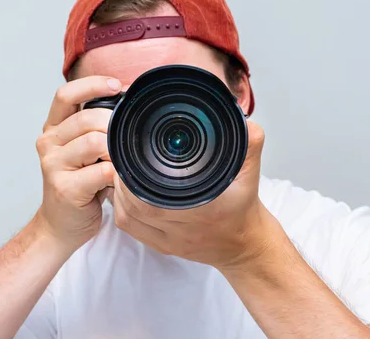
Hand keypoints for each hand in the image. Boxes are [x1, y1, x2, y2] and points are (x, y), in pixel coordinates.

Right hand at [35, 76, 121, 249]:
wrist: (61, 225)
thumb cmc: (81, 185)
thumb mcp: (86, 151)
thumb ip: (98, 128)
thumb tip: (131, 105)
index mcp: (53, 128)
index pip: (65, 94)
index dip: (92, 85)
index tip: (117, 86)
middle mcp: (48, 142)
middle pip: (87, 119)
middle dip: (115, 125)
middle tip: (127, 140)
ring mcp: (53, 165)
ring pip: (95, 142)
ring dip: (116, 150)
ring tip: (122, 161)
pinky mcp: (64, 187)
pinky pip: (101, 171)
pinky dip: (117, 173)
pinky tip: (118, 179)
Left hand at [111, 121, 273, 268]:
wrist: (244, 244)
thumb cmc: (244, 209)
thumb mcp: (250, 173)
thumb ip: (249, 144)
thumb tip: (245, 122)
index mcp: (203, 210)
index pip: (155, 197)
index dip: (135, 176)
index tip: (132, 155)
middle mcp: (184, 228)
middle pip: (135, 206)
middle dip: (123, 180)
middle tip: (122, 158)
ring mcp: (171, 240)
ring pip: (129, 219)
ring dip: (119, 194)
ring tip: (121, 172)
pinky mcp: (163, 247)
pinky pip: (131, 229)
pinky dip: (121, 209)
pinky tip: (123, 194)